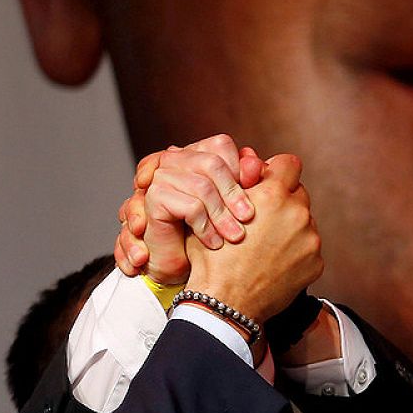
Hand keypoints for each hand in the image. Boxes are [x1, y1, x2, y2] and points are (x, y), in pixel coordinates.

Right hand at [114, 135, 264, 283]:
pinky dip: (206, 228)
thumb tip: (257, 164)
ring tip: (234, 236)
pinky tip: (214, 243)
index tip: (250, 196)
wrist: (179, 268)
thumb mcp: (231, 206)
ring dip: (222, 216)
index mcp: (193, 155)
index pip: (220, 145)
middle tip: (248, 218)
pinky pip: (191, 207)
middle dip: (233, 193)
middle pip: (212, 163)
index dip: (238, 170)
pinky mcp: (154, 198)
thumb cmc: (208, 233)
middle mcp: (173, 160)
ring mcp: (161, 177)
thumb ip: (245, 182)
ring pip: (202, 187)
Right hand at [184, 154, 321, 321]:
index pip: (289, 164)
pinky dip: (296, 253)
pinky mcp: (316, 262)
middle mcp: (297, 213)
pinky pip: (309, 248)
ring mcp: (310, 239)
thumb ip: (238, 186)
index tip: (268, 183)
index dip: (277, 172)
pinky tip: (274, 264)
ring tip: (266, 246)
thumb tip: (250, 167)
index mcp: (273, 195)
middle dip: (283, 202)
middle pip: (298, 194)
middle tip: (263, 220)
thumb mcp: (215, 212)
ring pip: (304, 221)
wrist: (225, 304)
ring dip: (290, 228)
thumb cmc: (213, 258)